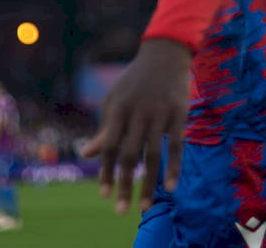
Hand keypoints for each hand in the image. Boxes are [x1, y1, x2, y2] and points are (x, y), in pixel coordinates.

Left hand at [81, 38, 190, 213]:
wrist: (164, 54)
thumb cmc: (135, 81)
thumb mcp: (116, 99)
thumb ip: (106, 128)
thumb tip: (87, 155)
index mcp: (119, 108)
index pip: (110, 145)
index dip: (106, 171)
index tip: (104, 195)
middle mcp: (138, 112)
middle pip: (130, 154)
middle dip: (124, 184)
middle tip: (121, 210)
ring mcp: (159, 113)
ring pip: (153, 154)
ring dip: (148, 183)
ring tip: (144, 207)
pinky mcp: (178, 114)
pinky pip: (176, 145)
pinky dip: (174, 167)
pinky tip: (170, 187)